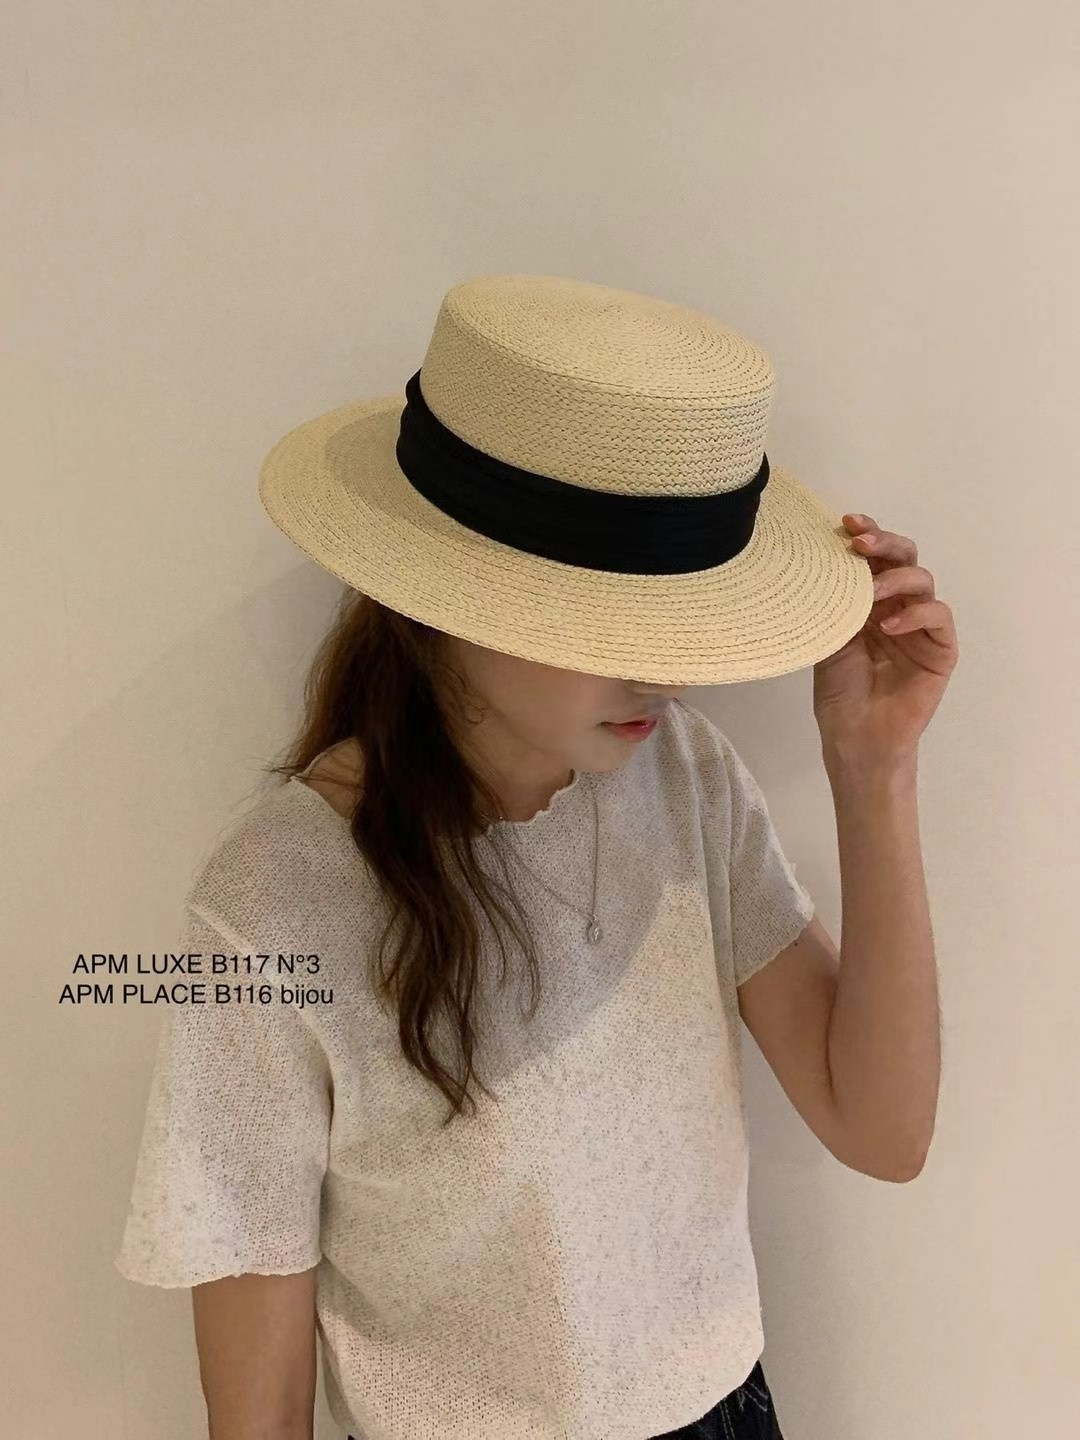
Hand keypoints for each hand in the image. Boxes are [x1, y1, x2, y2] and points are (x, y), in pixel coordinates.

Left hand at [812, 513, 958, 768]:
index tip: (845, 522)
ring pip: (923, 580)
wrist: (855, 737)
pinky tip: (888, 626)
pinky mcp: (941, 649)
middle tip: (861, 540)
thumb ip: (834, 603)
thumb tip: (822, 560)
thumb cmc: (840, 693)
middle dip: (884, 543)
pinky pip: (938, 617)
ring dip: (896, 578)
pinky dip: (914, 614)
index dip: (866, 534)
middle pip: (905, 558)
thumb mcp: (828, 639)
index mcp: (870, 601)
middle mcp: (898, 606)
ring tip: (870, 591)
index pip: (875, 557)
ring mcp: (922, 626)